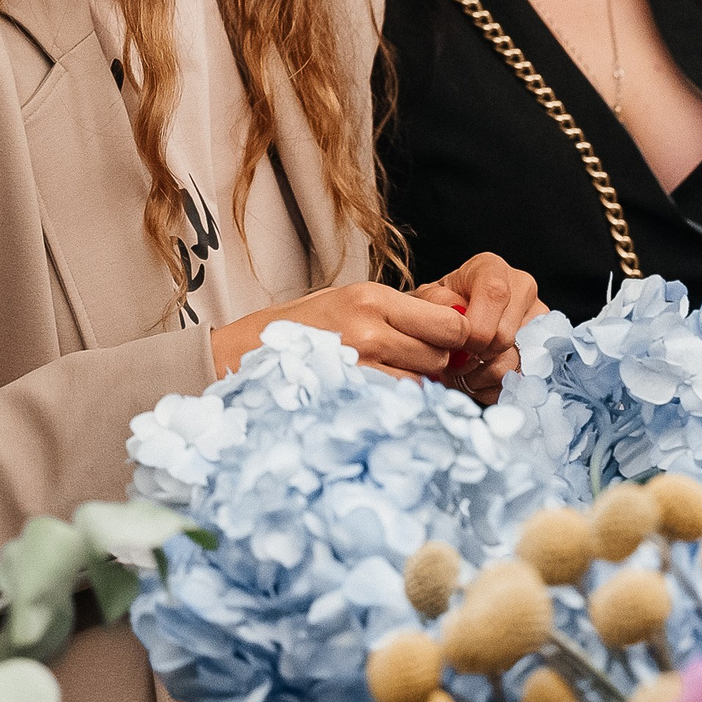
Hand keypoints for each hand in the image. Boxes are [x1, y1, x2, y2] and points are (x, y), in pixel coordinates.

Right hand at [209, 282, 469, 381]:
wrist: (244, 352)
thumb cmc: (302, 325)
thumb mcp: (350, 299)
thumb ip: (401, 309)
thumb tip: (455, 318)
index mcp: (371, 298)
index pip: (448, 324)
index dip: (457, 336)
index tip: (450, 341)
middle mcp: (369, 330)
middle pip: (439, 356)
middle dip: (437, 361)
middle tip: (416, 361)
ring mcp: (358, 367)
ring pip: (420, 384)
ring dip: (416, 383)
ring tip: (390, 376)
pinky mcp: (348, 395)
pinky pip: (394, 403)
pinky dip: (395, 401)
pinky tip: (377, 394)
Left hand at [414, 253, 545, 404]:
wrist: (454, 330)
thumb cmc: (439, 312)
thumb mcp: (425, 301)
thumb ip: (433, 302)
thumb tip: (456, 311)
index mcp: (492, 269)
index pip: (494, 294)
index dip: (474, 329)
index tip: (455, 346)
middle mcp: (523, 288)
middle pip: (504, 336)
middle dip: (473, 358)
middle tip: (454, 360)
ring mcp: (538, 319)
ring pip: (513, 363)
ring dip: (481, 376)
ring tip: (465, 369)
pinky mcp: (544, 350)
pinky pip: (520, 381)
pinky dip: (494, 387)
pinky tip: (481, 376)